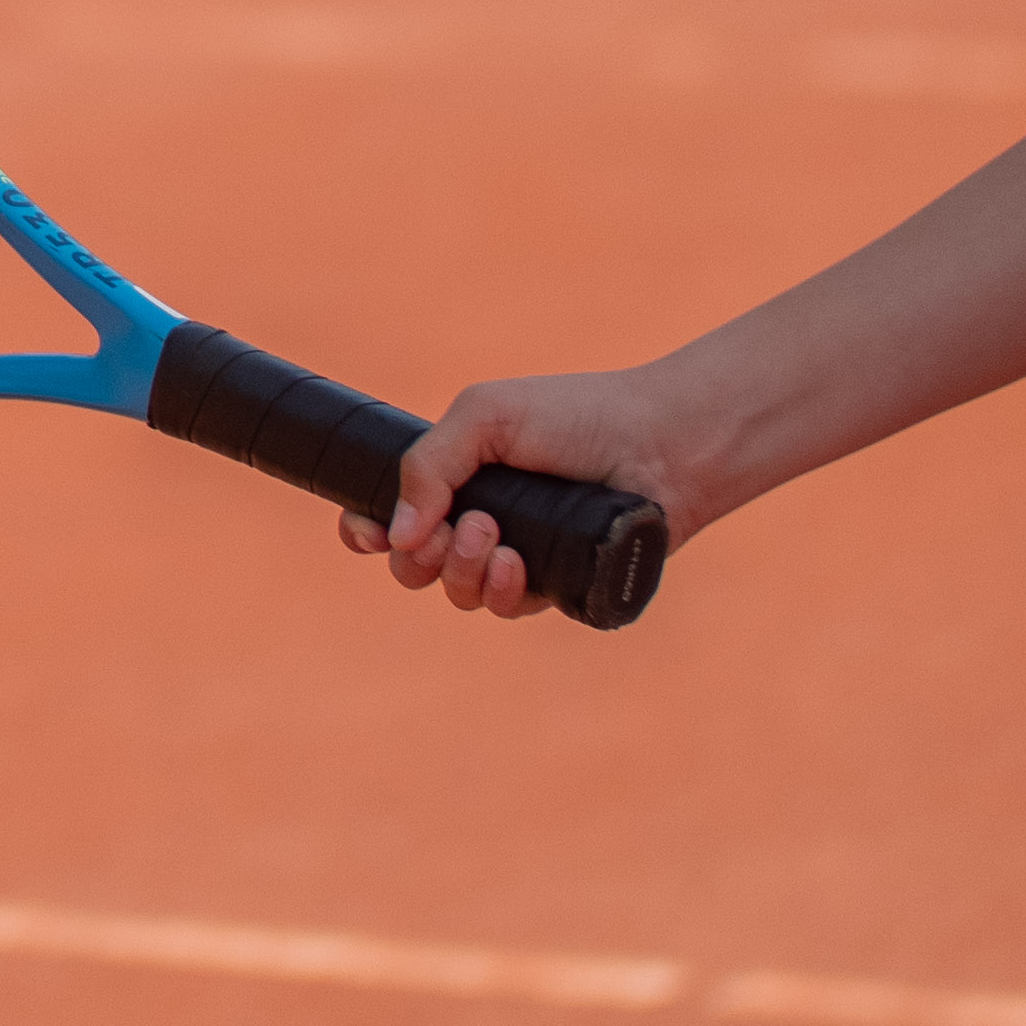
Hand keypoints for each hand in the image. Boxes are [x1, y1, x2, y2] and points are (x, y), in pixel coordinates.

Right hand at [340, 370, 688, 621]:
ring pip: (457, 593)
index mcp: (455, 477)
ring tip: (494, 536)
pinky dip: (501, 590)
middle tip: (456, 527)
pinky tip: (518, 563)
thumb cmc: (575, 416)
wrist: (659, 446)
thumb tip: (396, 536)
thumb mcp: (485, 416)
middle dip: (420, 556)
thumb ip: (427, 466)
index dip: (366, 531)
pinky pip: (506, 609)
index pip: (390, 515)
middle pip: (414, 566)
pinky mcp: (554, 587)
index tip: (367, 532)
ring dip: (462, 571)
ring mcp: (517, 556)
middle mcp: (481, 520)